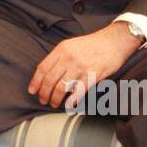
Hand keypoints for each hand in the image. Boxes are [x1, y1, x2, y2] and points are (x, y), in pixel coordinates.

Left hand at [27, 22, 141, 108]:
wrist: (114, 41)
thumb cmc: (92, 44)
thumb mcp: (71, 45)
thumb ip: (59, 58)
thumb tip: (47, 75)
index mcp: (61, 49)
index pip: (43, 68)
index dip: (36, 81)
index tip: (32, 90)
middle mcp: (69, 58)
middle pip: (50, 80)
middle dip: (44, 93)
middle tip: (43, 100)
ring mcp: (80, 67)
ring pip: (62, 87)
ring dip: (55, 98)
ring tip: (54, 103)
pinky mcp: (92, 75)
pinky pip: (78, 91)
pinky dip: (71, 101)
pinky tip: (69, 105)